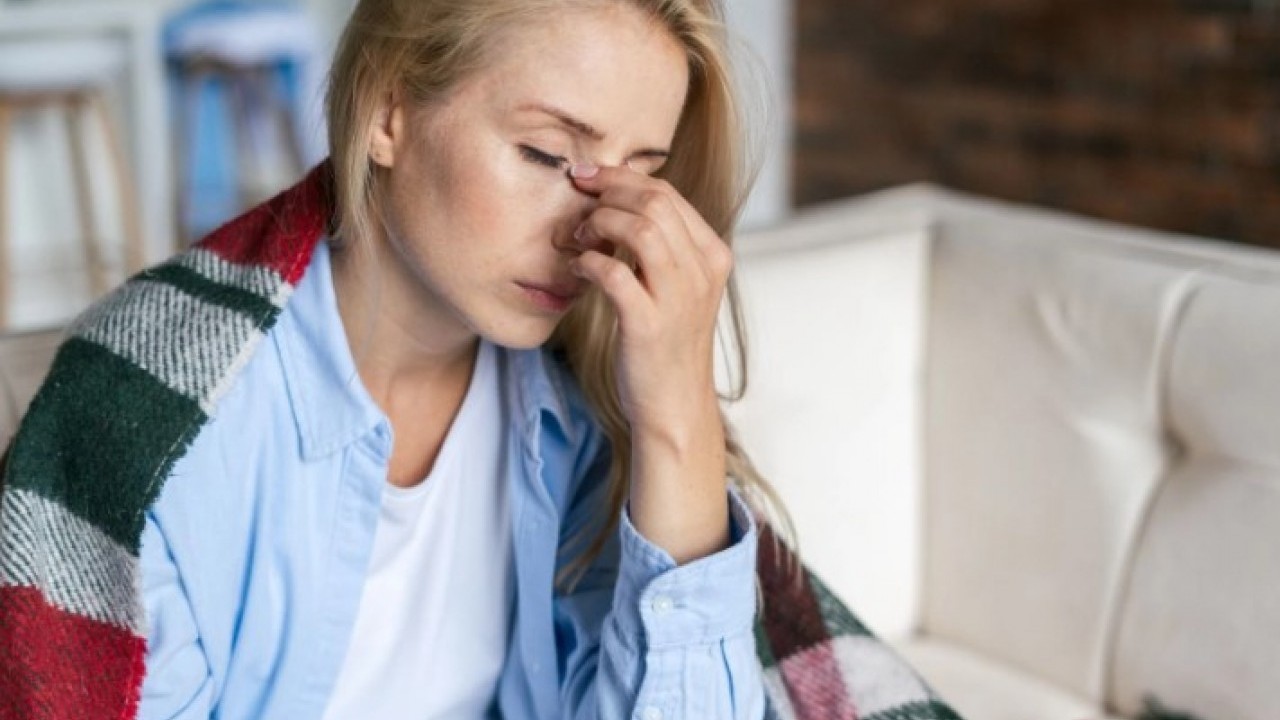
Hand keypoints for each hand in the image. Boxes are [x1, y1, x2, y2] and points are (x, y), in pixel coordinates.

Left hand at [566, 163, 731, 438]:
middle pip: (656, 202)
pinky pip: (615, 273)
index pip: (669, 195)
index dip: (624, 178)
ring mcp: (678, 298)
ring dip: (601, 223)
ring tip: (581, 235)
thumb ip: (663, 248)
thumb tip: (619, 204)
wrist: (675, 405)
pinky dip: (589, 262)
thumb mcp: (679, 289)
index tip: (591, 177)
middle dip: (609, 190)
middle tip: (579, 197)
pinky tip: (578, 267)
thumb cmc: (668, 345)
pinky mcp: (649, 324)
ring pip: (642, 229)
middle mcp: (702, 272)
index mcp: (713, 256)